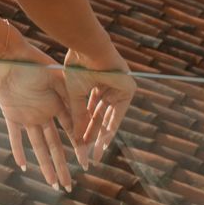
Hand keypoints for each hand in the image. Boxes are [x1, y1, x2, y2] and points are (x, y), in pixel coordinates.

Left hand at [0, 30, 87, 190]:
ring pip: (38, 145)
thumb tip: (86, 110)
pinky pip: (14, 137)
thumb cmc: (32, 59)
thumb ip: (68, 93)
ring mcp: (27, 115)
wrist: (7, 53)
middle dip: (62, 165)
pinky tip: (23, 166)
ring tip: (52, 182)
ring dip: (45, 164)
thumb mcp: (55, 76)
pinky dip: (18, 151)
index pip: (71, 130)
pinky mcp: (10, 114)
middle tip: (68, 185)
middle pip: (54, 145)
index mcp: (57, 103)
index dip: (78, 147)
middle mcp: (44, 113)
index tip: (86, 163)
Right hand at [64, 39, 135, 163]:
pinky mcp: (128, 89)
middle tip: (88, 155)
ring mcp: (120, 88)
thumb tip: (75, 138)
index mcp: (95, 83)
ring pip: (109, 118)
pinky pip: (118, 114)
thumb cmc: (78, 67)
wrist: (89, 50)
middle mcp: (109, 86)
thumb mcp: (75, 96)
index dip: (85, 127)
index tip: (79, 144)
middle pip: (100, 117)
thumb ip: (78, 117)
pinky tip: (102, 143)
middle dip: (93, 136)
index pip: (91, 110)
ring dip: (101, 136)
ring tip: (95, 154)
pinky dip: (110, 128)